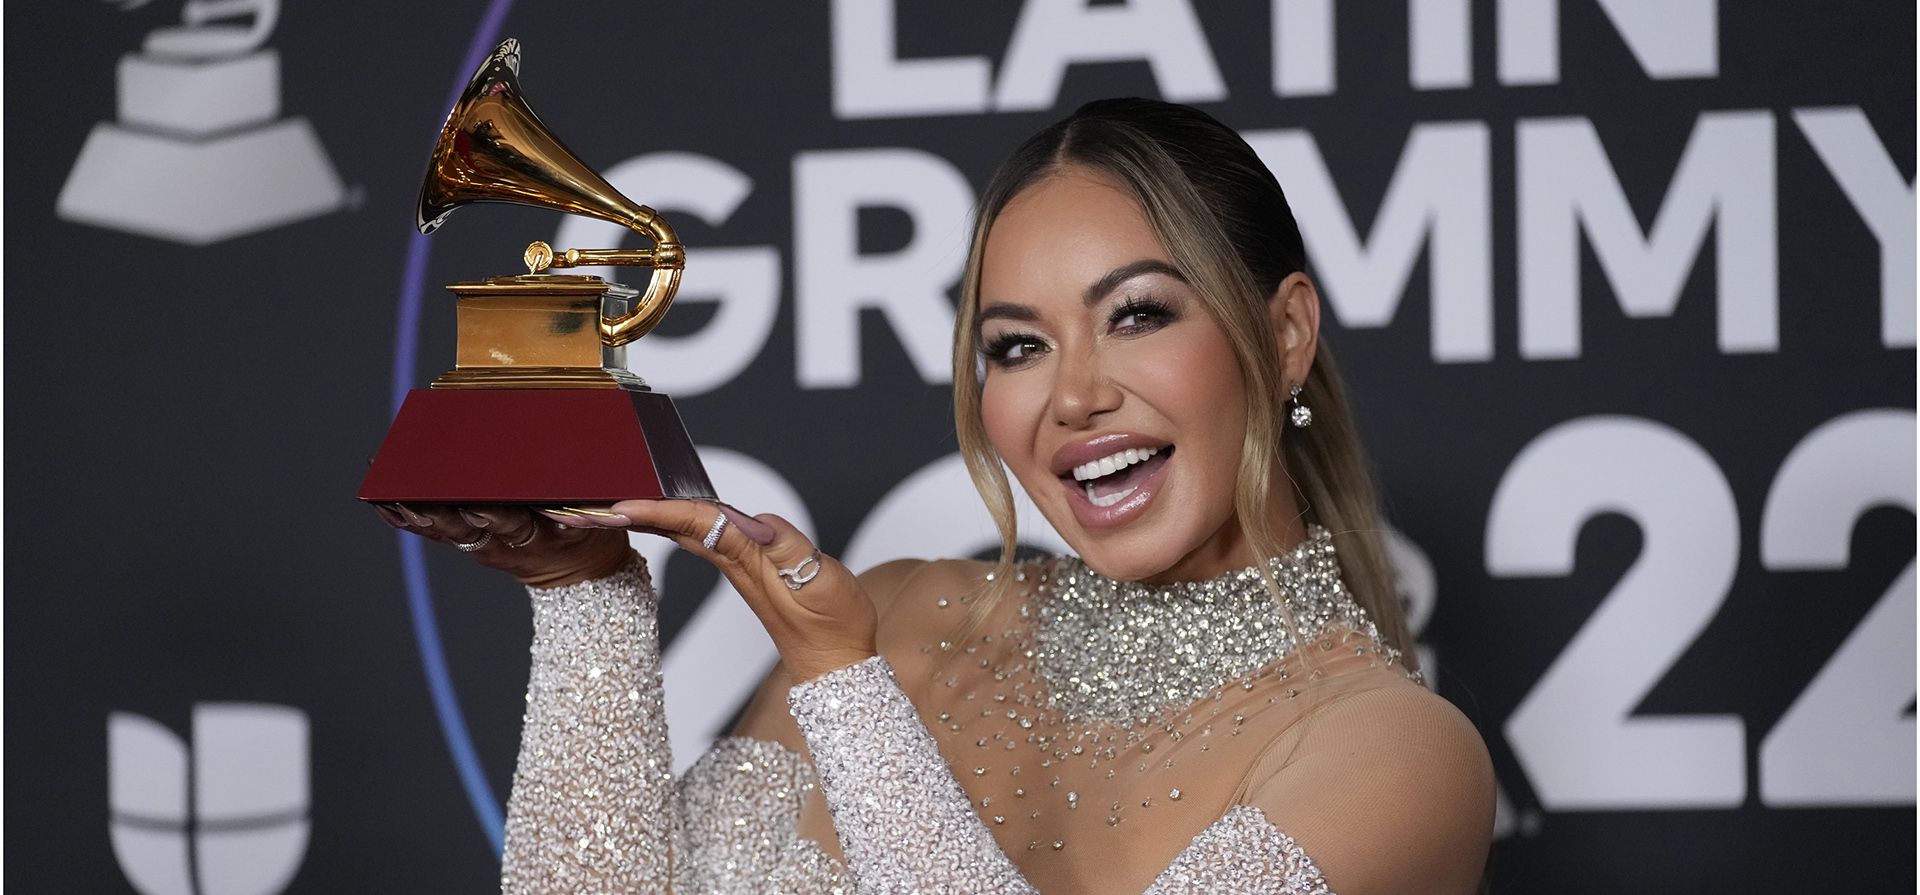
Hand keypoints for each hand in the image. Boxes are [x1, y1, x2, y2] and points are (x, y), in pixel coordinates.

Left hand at [371, 503, 632, 587]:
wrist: (574, 570)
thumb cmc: (583, 533)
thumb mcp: (594, 521)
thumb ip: (581, 507)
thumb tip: (565, 485)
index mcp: (538, 534)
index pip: (512, 523)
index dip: (491, 516)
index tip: (475, 507)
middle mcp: (504, 541)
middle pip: (466, 528)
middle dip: (437, 514)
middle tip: (411, 499)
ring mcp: (483, 543)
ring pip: (445, 530)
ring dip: (415, 515)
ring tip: (387, 497)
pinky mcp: (469, 541)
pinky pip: (437, 532)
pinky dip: (410, 519)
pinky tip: (388, 506)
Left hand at [554, 500, 878, 682]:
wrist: (838, 663)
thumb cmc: (834, 625)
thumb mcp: (821, 583)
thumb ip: (790, 550)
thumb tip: (756, 523)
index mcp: (746, 561)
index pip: (692, 524)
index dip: (655, 510)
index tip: (615, 502)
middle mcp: (734, 562)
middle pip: (674, 527)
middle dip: (628, 514)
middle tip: (580, 506)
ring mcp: (738, 568)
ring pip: (684, 532)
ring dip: (645, 517)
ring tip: (606, 506)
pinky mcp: (749, 571)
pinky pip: (704, 538)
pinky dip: (676, 523)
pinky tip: (663, 518)